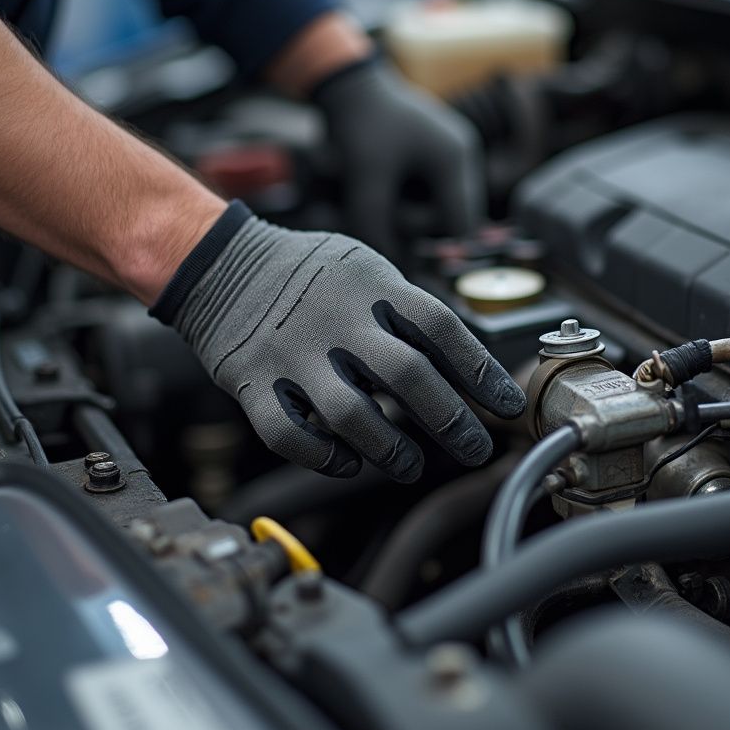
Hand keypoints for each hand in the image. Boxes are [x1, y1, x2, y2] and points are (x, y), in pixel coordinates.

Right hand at [172, 216, 525, 480]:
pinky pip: (290, 435)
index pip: (441, 328)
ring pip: (352, 415)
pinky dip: (324, 458)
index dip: (481, 371)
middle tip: (475, 449)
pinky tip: (348, 462)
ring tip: (412, 466)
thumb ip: (408, 310)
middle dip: (451, 421)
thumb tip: (468, 364)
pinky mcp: (253, 382)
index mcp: (371, 285)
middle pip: (407, 375)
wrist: (221, 263)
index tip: (508, 405)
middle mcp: (336, 318)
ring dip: (392, 450)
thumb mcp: (366, 267)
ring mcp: (292, 352)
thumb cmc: (310, 271)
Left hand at [314, 61, 484, 256]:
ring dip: (408, 210)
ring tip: (375, 191)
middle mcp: (462, 156)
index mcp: (454, 160)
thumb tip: (390, 261)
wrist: (350, 84)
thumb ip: (377, 224)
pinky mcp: (436, 155)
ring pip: (439, 207)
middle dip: (415, 222)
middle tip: (381, 209)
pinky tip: (383, 186)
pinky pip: (429, 193)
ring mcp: (451, 154)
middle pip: (451, 218)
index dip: (439, 248)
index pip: (461, 225)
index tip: (410, 252)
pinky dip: (406, 198)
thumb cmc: (360, 126)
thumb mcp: (364, 179)